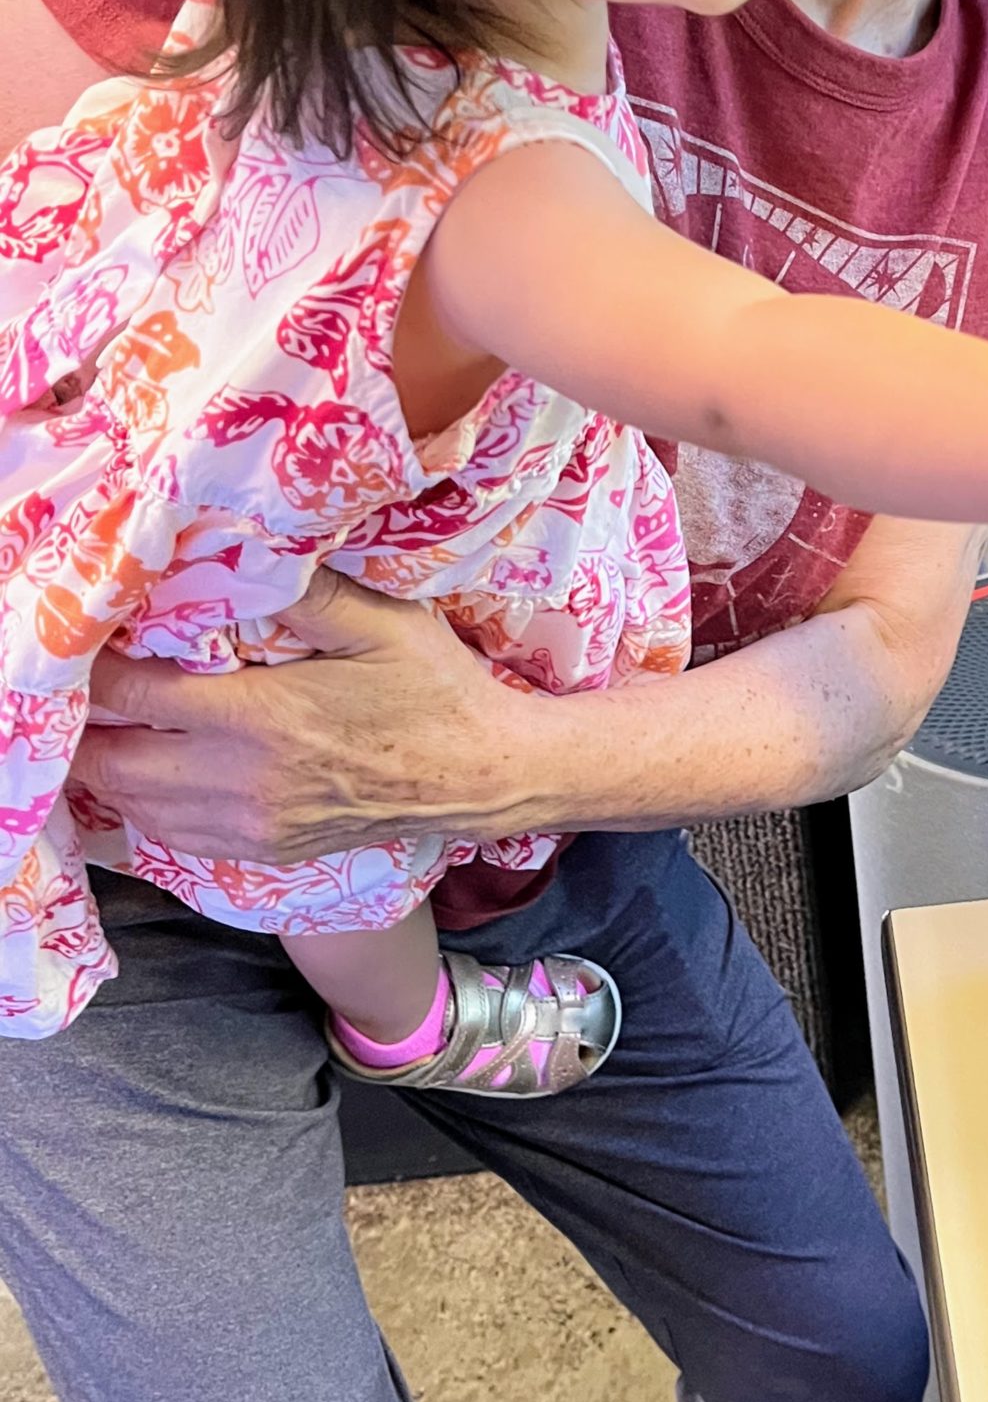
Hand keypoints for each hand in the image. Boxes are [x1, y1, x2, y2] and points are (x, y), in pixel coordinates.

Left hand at [72, 568, 550, 862]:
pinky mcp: (264, 850)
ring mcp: (251, 826)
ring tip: (116, 720)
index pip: (133, 693)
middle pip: (113, 762)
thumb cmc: (435, 690)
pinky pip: (170, 836)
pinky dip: (145, 802)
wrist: (482, 776)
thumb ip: (304, 590)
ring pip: (132, 805)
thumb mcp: (381, 622)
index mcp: (263, 719)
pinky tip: (156, 766)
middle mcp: (243, 783)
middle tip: (94, 678)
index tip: (96, 633)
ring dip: (111, 764)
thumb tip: (235, 551)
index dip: (97, 664)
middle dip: (91, 720)